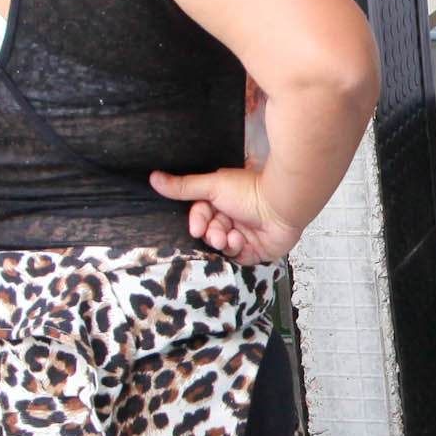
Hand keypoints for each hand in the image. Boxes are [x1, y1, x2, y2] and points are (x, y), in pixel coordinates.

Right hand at [151, 165, 302, 263]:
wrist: (281, 205)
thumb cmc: (251, 190)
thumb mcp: (211, 187)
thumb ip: (183, 187)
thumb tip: (154, 178)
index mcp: (222, 200)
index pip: (200, 215)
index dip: (197, 222)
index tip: (197, 226)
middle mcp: (232, 216)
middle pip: (209, 232)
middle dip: (211, 234)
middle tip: (217, 232)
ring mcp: (244, 234)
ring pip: (221, 246)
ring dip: (223, 241)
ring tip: (231, 235)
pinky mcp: (255, 250)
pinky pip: (237, 257)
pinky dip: (237, 249)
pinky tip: (243, 240)